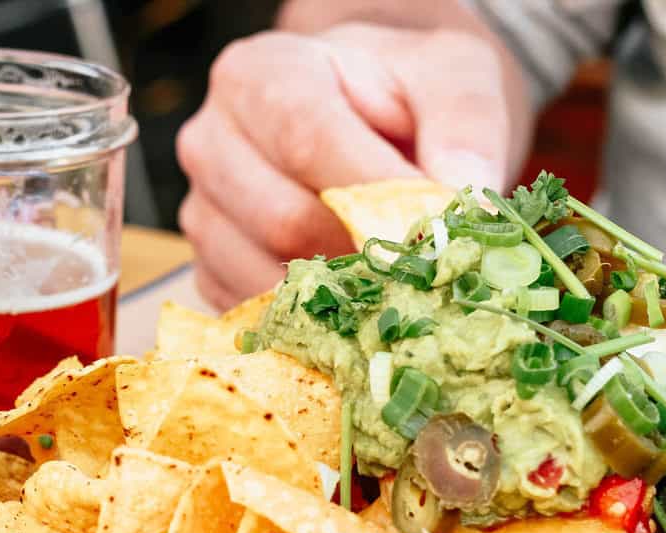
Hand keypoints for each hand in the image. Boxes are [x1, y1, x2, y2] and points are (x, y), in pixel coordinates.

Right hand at [177, 21, 529, 308]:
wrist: (363, 119)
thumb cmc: (402, 93)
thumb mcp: (451, 75)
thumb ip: (466, 127)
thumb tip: (463, 207)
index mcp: (258, 76)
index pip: (305, 141)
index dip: (374, 192)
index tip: (437, 227)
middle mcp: (210, 144)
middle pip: (282, 222)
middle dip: (365, 254)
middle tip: (428, 266)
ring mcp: (200, 215)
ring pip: (264, 281)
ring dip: (341, 297)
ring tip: (395, 280)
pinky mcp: (207, 272)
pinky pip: (257, 316)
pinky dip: (313, 324)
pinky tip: (356, 301)